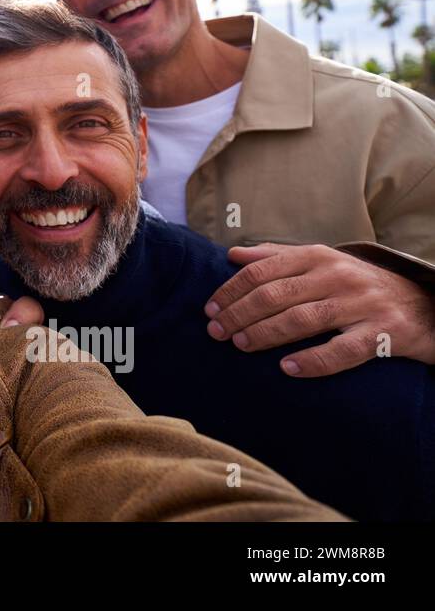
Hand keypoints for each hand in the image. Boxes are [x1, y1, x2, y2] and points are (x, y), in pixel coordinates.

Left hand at [204, 243, 434, 376]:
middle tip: (216, 332)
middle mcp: (338, 276)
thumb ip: (277, 257)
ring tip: (241, 345)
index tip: (209, 309)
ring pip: (303, 319)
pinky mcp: (383, 333)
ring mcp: (361, 304)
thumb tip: (233, 254)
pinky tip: (287, 368)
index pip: (263, 271)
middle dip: (239, 314)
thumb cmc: (360, 284)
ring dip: (266, 333)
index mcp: (318, 257)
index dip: (232, 290)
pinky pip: (343, 350)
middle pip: (276, 294)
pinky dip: (313, 360)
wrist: (424, 304)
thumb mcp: (322, 262)